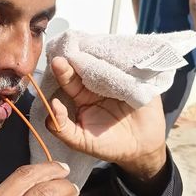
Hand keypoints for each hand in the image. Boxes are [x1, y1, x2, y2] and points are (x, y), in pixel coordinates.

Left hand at [48, 56, 166, 179]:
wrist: (142, 148)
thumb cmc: (108, 144)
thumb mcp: (80, 141)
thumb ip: (61, 128)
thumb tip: (52, 105)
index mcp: (80, 95)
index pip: (68, 80)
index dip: (62, 72)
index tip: (58, 63)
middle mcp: (95, 83)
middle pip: (85, 66)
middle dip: (77, 58)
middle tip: (72, 51)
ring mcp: (115, 77)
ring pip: (105, 61)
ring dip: (98, 54)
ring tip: (90, 48)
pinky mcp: (135, 77)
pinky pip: (128, 65)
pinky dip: (122, 57)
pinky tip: (114, 52)